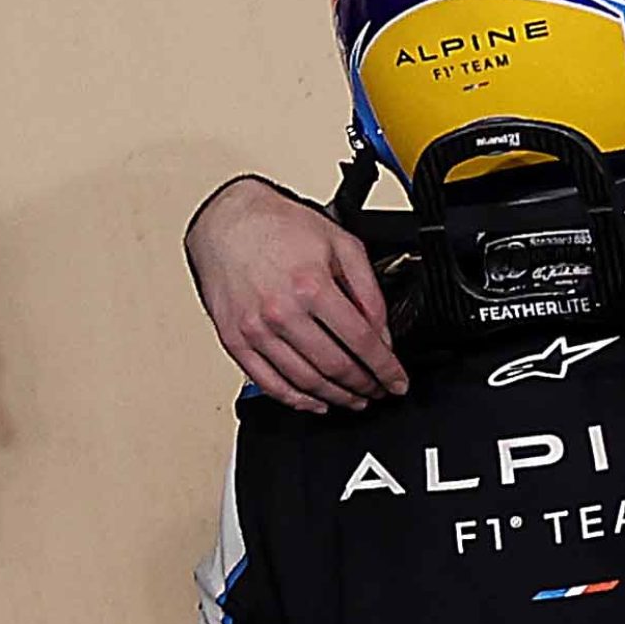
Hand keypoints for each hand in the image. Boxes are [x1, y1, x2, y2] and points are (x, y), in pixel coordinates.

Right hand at [185, 177, 405, 411]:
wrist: (228, 221)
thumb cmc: (282, 228)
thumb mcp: (342, 245)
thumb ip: (368, 290)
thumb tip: (382, 332)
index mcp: (312, 286)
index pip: (361, 341)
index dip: (385, 368)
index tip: (396, 381)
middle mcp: (282, 312)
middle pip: (334, 366)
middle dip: (364, 386)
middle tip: (378, 391)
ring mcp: (255, 330)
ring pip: (304, 381)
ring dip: (335, 397)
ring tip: (354, 399)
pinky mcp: (235, 340)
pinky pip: (268, 383)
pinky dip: (295, 399)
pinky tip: (314, 402)